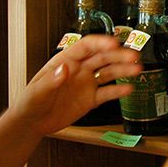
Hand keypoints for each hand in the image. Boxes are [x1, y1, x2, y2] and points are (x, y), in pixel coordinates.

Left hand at [12, 35, 141, 136]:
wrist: (32, 124)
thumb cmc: (30, 103)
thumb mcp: (38, 92)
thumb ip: (51, 80)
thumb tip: (64, 68)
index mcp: (65, 61)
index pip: (86, 46)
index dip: (101, 43)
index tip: (114, 43)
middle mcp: (79, 69)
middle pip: (102, 57)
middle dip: (119, 55)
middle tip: (133, 56)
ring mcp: (86, 84)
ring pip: (108, 73)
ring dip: (123, 70)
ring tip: (137, 69)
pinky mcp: (90, 99)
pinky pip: (107, 93)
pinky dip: (118, 91)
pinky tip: (128, 89)